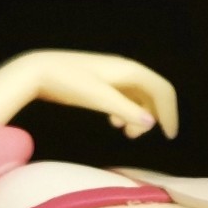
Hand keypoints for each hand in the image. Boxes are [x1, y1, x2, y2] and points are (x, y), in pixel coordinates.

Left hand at [26, 49, 178, 138]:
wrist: (38, 70)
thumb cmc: (69, 83)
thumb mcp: (100, 99)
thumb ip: (127, 111)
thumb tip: (152, 123)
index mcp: (130, 70)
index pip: (162, 91)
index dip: (170, 113)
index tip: (169, 137)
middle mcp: (126, 69)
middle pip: (154, 93)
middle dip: (154, 116)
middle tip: (138, 137)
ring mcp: (114, 75)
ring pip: (139, 97)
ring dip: (139, 116)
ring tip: (125, 133)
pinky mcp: (102, 81)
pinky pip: (126, 97)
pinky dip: (127, 112)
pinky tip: (115, 122)